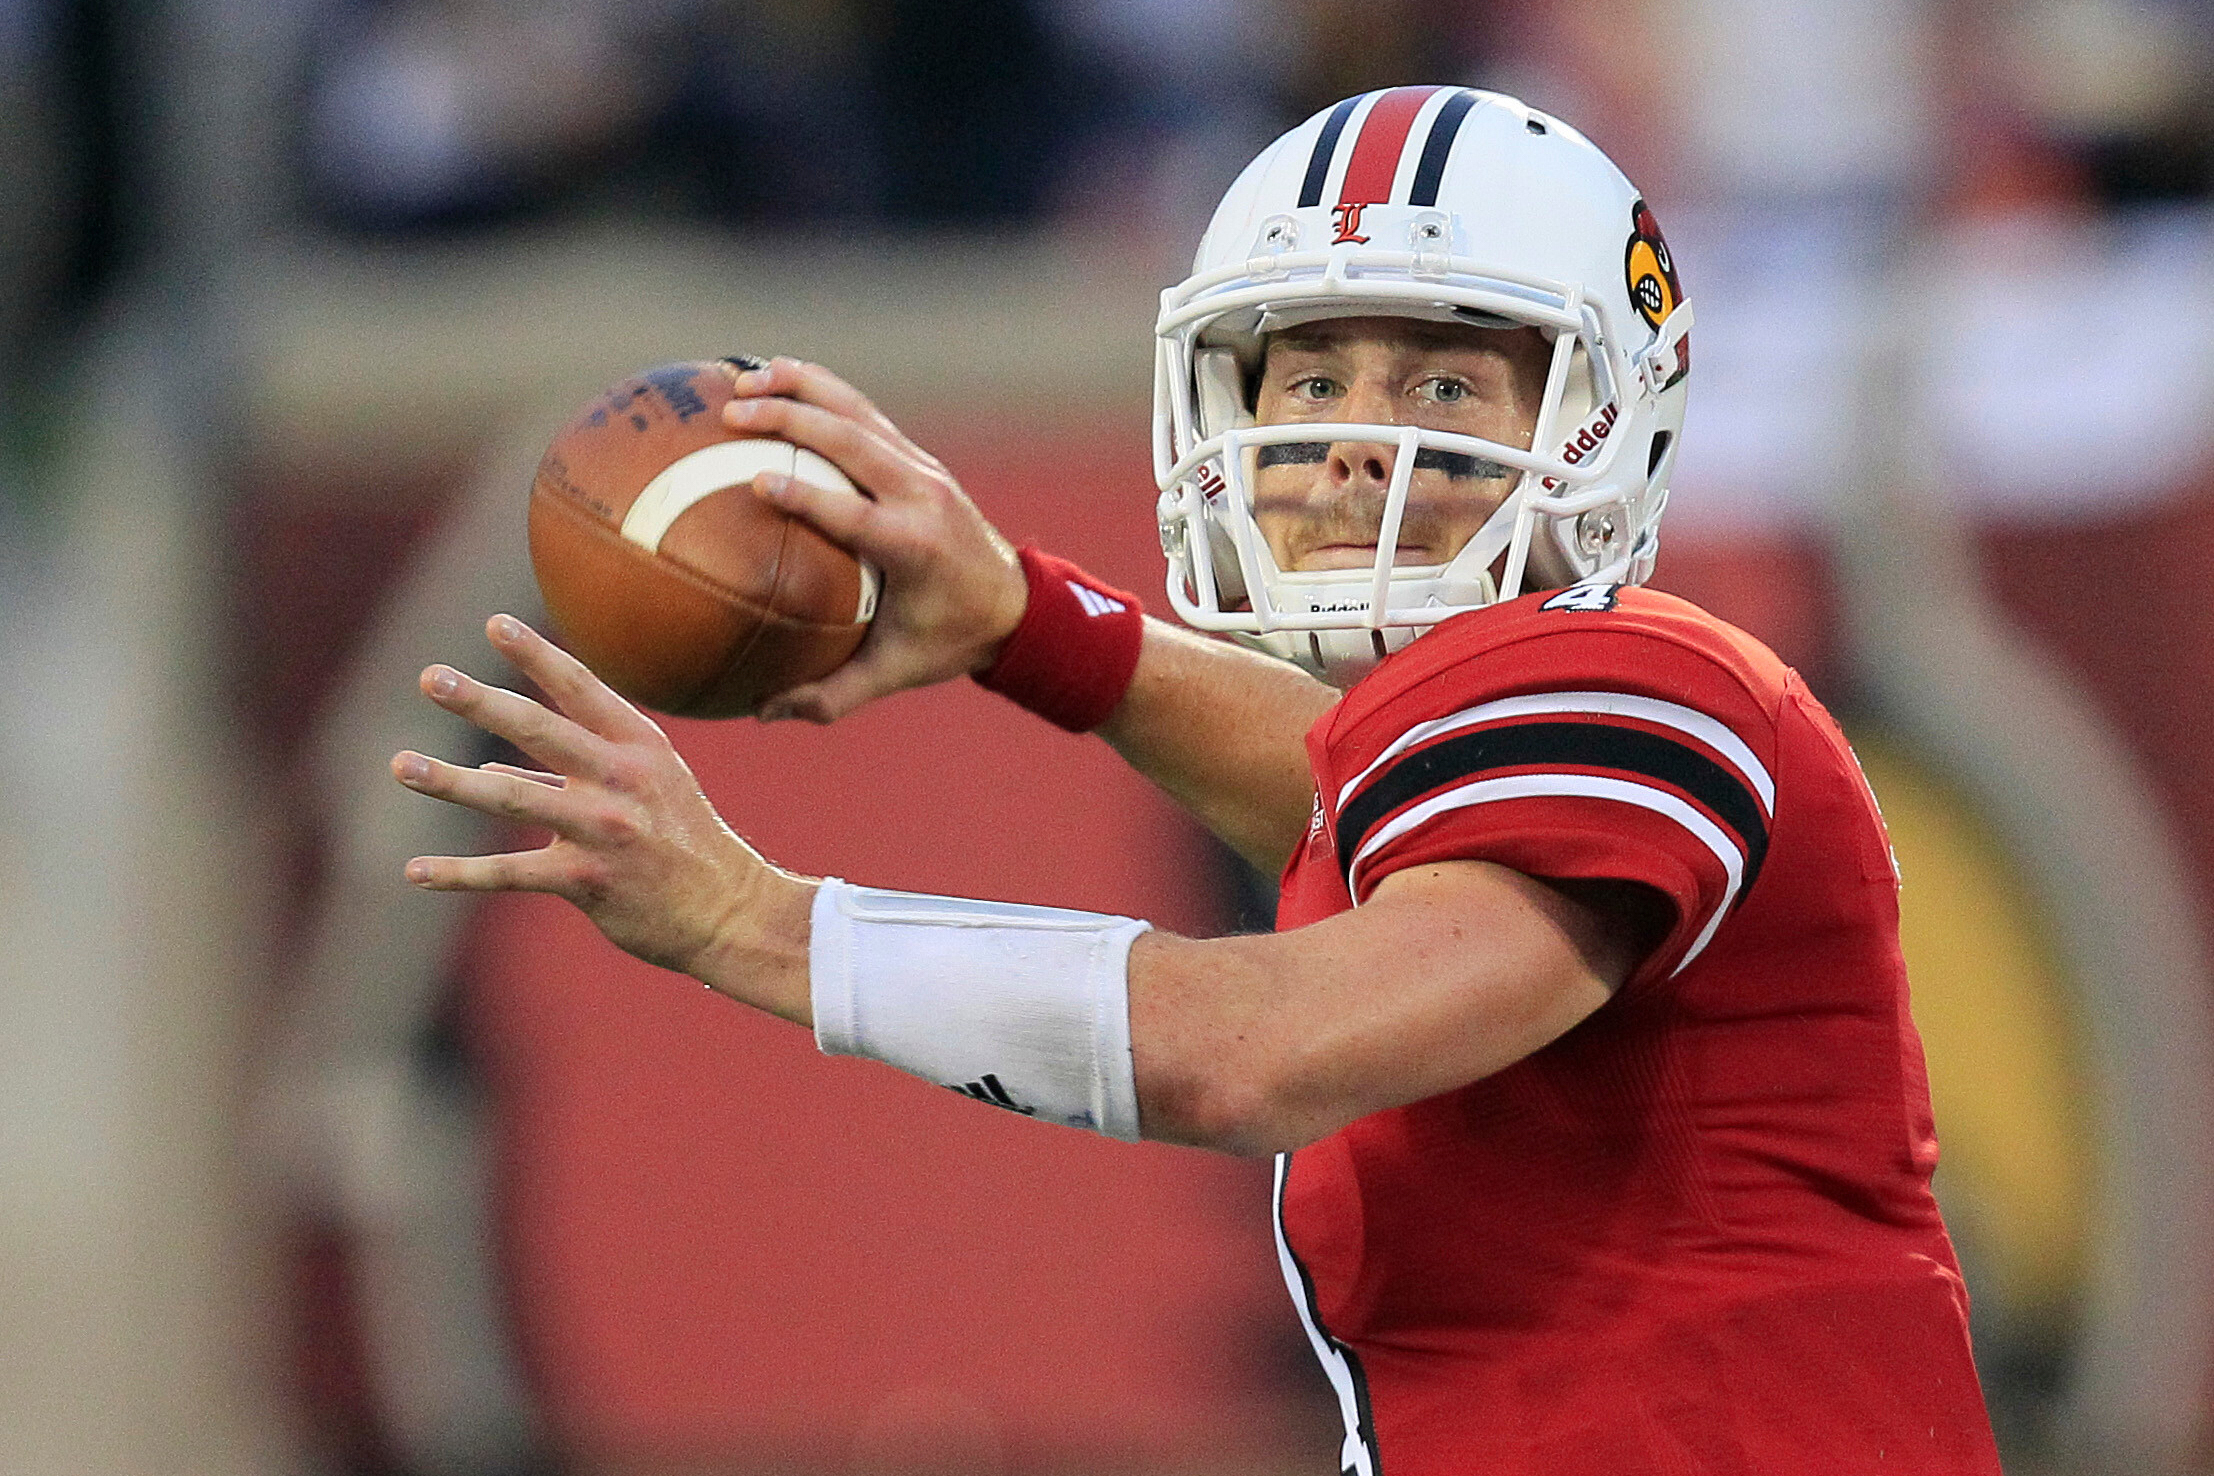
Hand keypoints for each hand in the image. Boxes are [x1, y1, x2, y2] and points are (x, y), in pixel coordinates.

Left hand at [391, 614, 812, 1021]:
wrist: (731, 911)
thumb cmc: (683, 843)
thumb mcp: (649, 786)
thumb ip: (571, 769)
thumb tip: (491, 762)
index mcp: (641, 746)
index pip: (582, 688)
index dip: (537, 654)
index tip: (495, 624)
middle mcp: (622, 779)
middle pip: (540, 729)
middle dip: (481, 701)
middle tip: (431, 678)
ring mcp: (604, 829)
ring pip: (514, 797)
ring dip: (452, 782)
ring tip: (402, 766)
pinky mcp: (587, 882)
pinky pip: (510, 874)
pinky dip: (459, 873)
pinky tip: (415, 871)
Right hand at [721, 357, 1028, 722]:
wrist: (1016, 604)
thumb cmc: (948, 641)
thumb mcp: (896, 672)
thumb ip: (832, 695)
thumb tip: (763, 712)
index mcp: (914, 547)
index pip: (854, 514)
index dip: (807, 496)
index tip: (756, 483)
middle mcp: (921, 495)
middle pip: (852, 441)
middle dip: (791, 419)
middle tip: (732, 411)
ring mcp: (922, 469)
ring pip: (858, 412)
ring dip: (802, 388)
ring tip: (744, 374)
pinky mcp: (917, 458)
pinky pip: (864, 414)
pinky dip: (821, 391)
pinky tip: (775, 377)